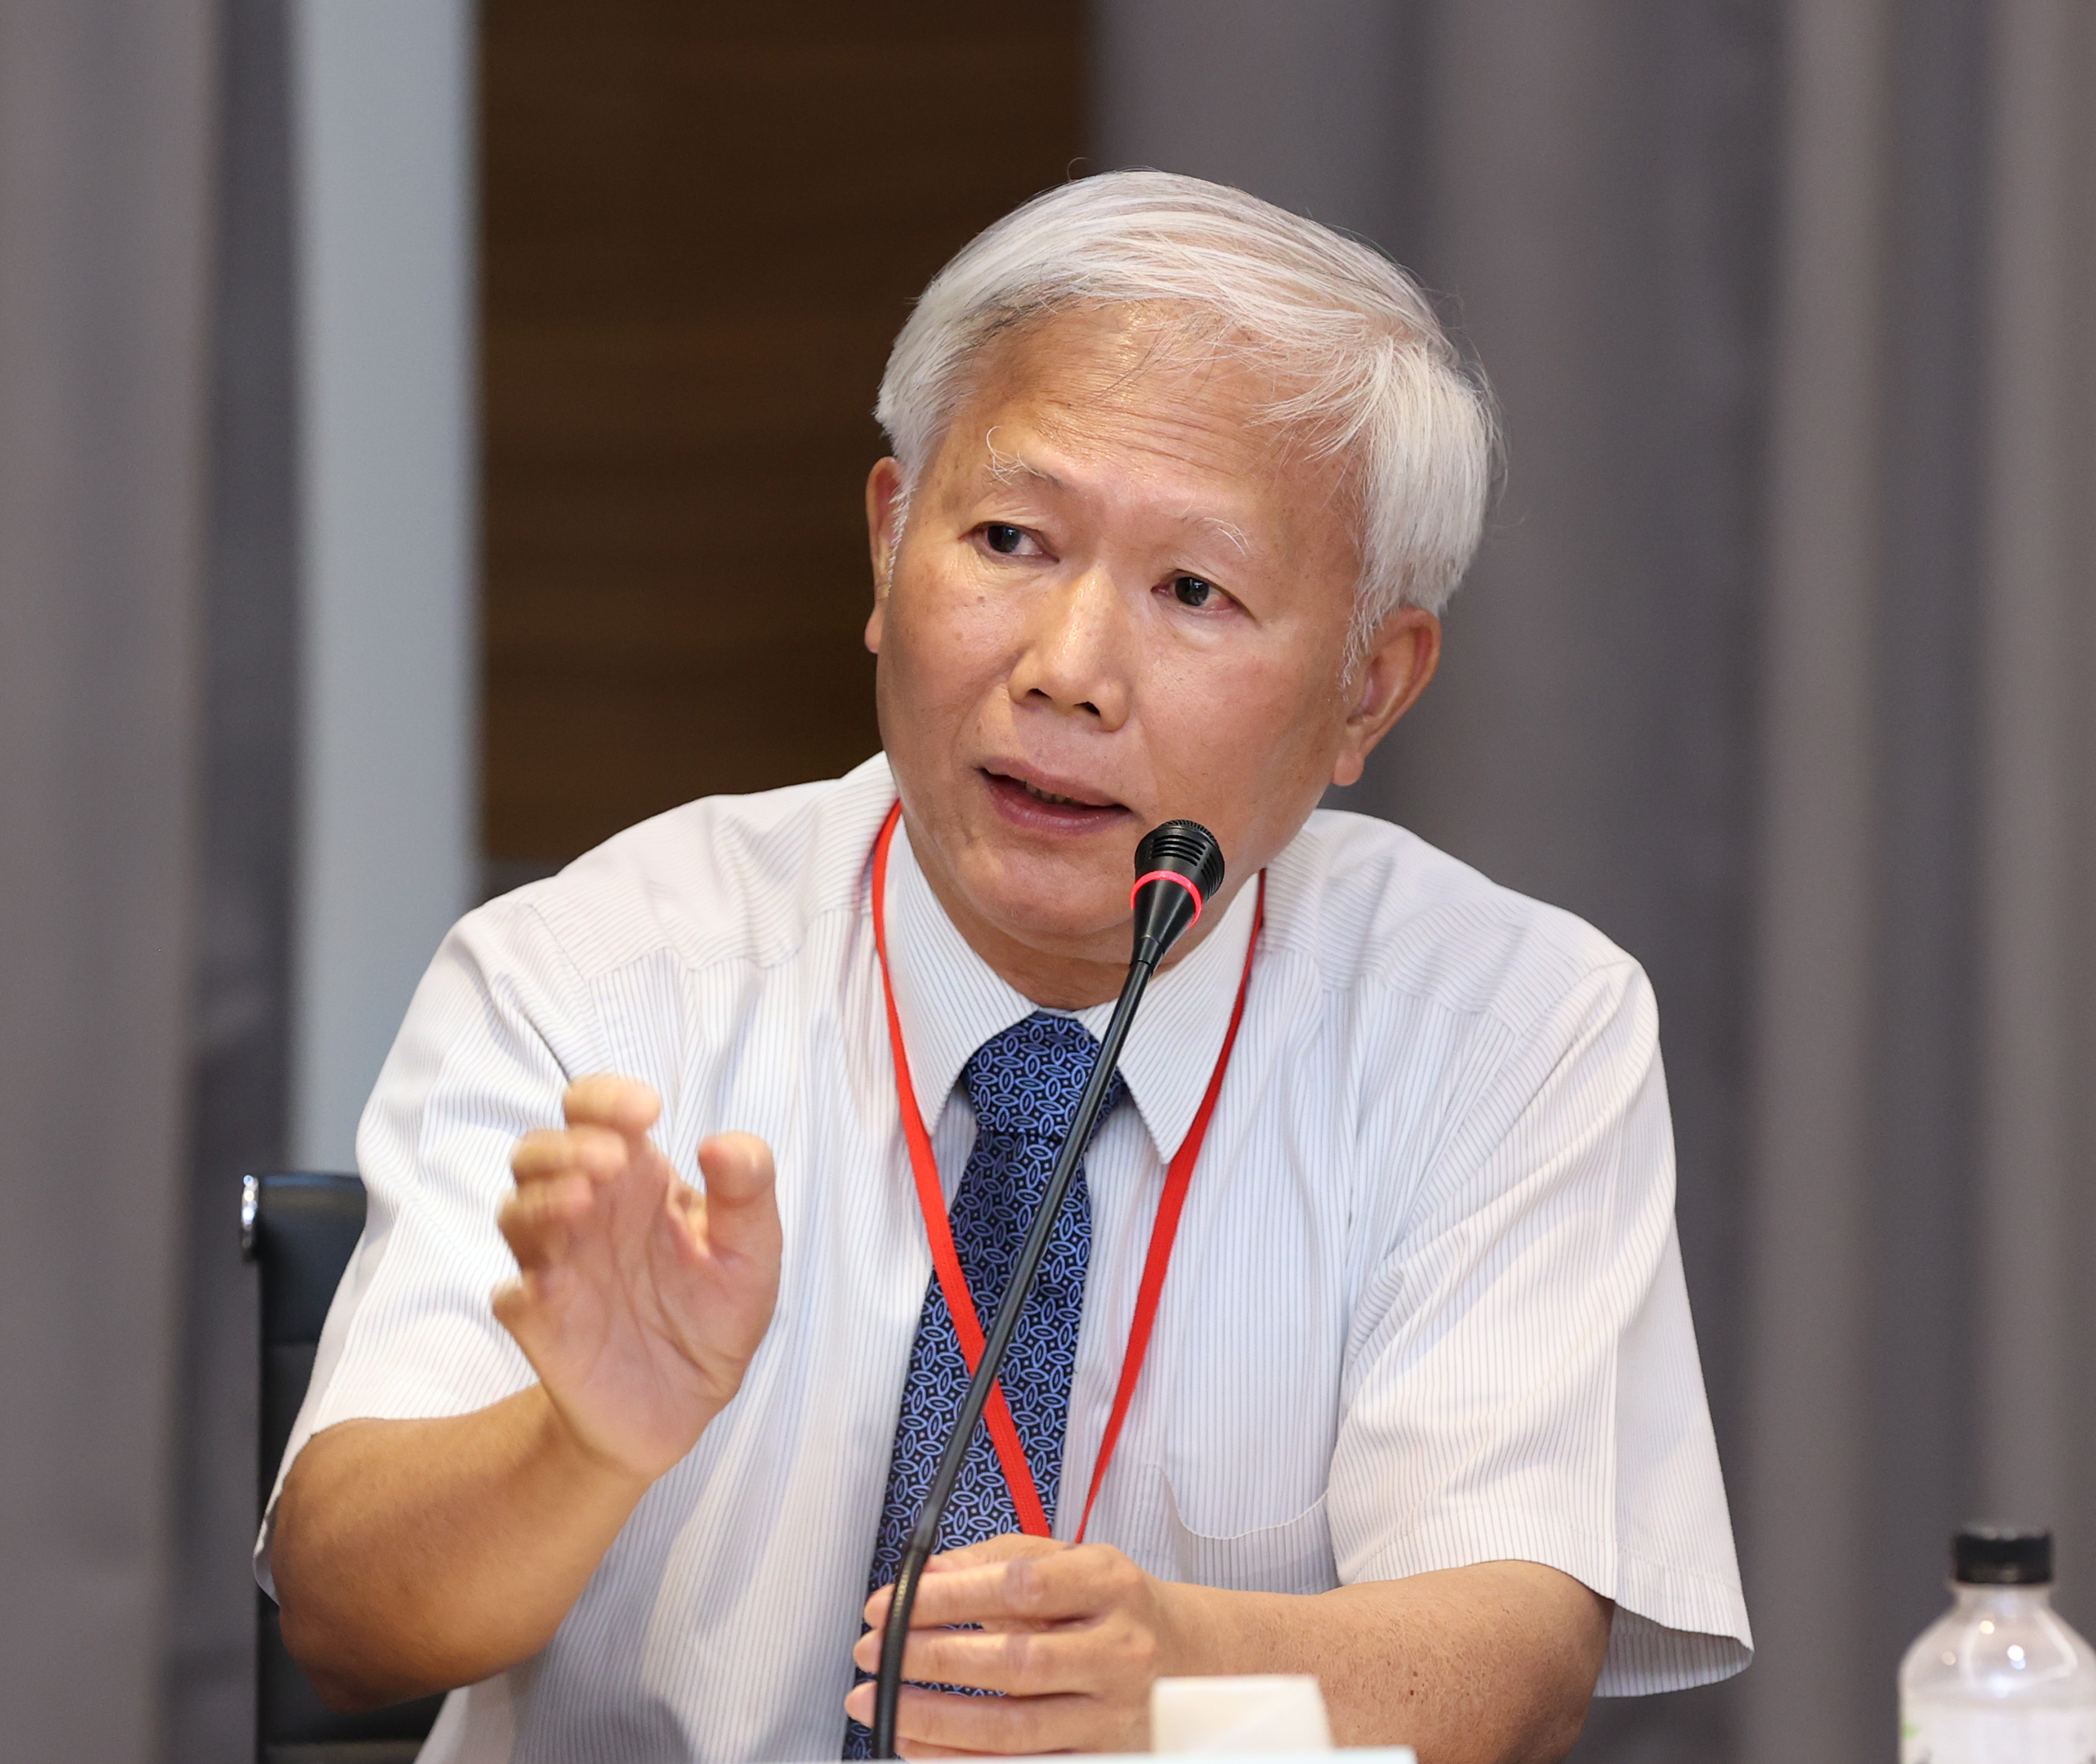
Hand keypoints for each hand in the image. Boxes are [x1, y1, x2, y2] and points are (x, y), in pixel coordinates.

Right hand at [496, 1075, 780, 1482]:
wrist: (689, 1403)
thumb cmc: (716, 1313)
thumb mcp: (753, 1250)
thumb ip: (748, 1189)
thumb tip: (720, 1143)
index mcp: (637, 1181)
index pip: (595, 1114)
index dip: (607, 1098)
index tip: (648, 1110)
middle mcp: (589, 1213)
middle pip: (539, 1151)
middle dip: (566, 1145)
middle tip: (611, 1161)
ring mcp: (558, 1264)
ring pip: (515, 1210)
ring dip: (542, 1198)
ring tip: (584, 1200)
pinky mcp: (541, 1321)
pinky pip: (512, 1294)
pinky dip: (525, 1283)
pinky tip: (554, 1284)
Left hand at [845, 1534, 1195, 1755]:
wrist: (1191, 1656)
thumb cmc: (1116, 1605)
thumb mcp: (1071, 1559)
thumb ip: (995, 1559)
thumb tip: (923, 1577)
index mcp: (1110, 1585)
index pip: (1021, 1585)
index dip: (949, 1595)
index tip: (890, 1602)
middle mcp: (1118, 1651)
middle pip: (1016, 1661)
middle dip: (931, 1658)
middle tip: (873, 1651)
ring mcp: (1113, 1714)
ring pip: (1014, 1729)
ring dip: (933, 1719)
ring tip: (877, 1703)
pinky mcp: (1100, 1759)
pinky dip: (959, 1759)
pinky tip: (917, 1743)